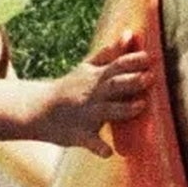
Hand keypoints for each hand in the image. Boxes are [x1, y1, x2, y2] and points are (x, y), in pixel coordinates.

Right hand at [36, 35, 153, 155]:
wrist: (36, 110)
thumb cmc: (70, 88)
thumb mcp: (87, 68)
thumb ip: (110, 53)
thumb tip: (130, 33)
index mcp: (96, 77)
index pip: (117, 65)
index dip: (133, 60)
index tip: (150, 57)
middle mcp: (92, 94)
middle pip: (114, 84)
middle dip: (132, 81)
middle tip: (150, 77)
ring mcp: (86, 114)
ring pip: (106, 111)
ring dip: (124, 109)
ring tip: (140, 106)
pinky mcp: (79, 134)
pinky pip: (90, 142)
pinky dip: (99, 147)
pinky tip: (109, 152)